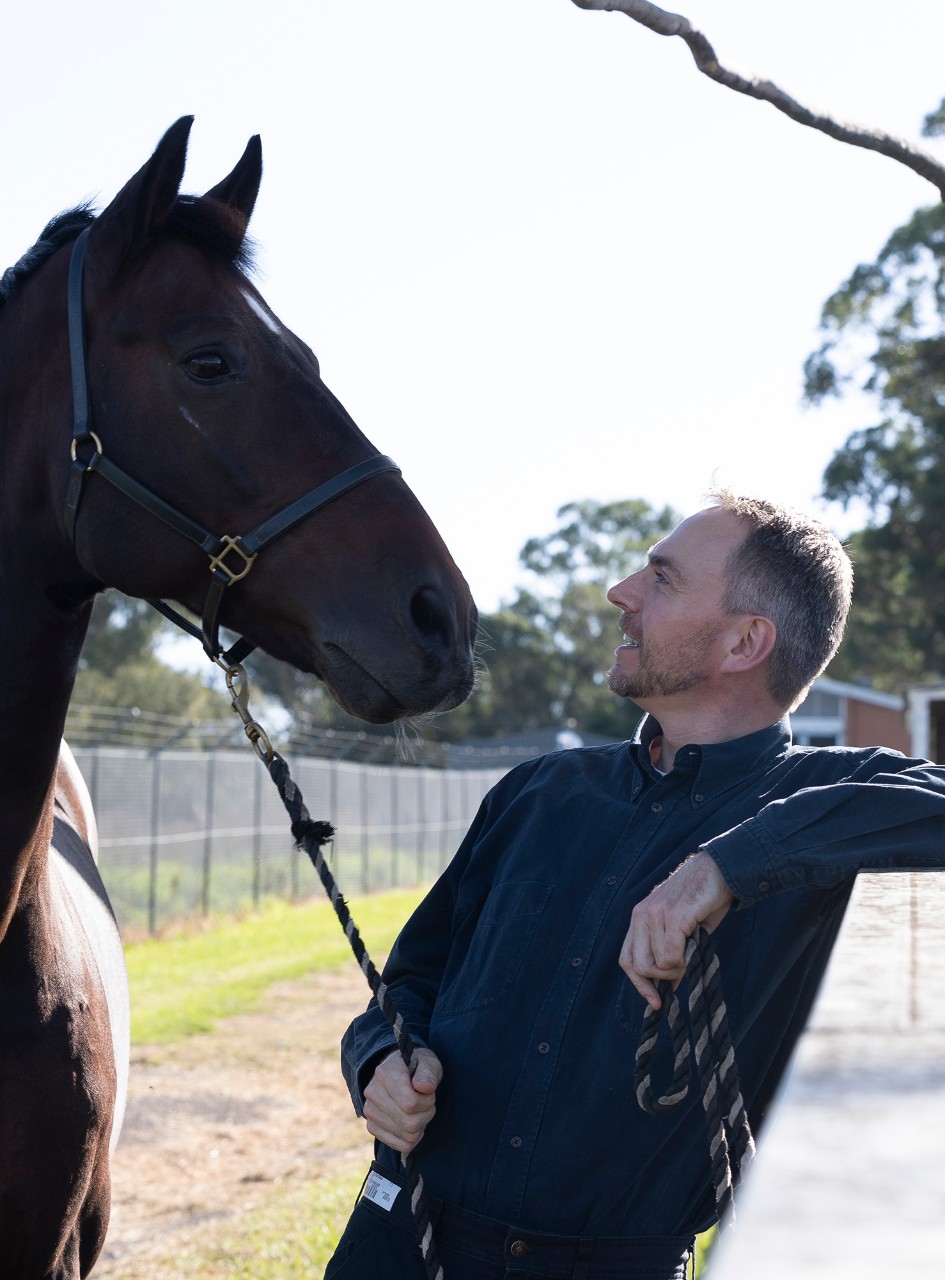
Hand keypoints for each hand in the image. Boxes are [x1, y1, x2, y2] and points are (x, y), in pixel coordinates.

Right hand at [362, 1046, 442, 1153]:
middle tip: (426, 1101)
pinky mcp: (372, 1126)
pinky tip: (413, 1123)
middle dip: (426, 1114)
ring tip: (418, 1110)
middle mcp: (372, 1092)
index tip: (429, 1091)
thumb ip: (428, 1073)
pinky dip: (413, 1138)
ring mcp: (369, 1111)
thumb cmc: (417, 1067)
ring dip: (421, 1125)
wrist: (400, 1073)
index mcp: (384, 1073)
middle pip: (409, 1122)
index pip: (410, 1103)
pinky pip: (401, 1146)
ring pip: (407, 1136)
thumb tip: (425, 1088)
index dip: (427, 1101)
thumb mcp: (428, 1063)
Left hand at [620, 853, 733, 1009]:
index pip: (627, 959)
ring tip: (691, 954)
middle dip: (660, 979)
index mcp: (639, 917)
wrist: (721, 869)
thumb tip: (671, 986)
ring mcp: (656, 914)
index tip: (656, 1002)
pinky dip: (683, 962)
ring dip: (677, 969)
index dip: (639, 985)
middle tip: (681, 973)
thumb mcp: (682, 928)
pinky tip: (693, 950)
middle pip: (638, 966)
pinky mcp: (674, 915)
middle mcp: (642, 914)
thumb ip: (671, 953)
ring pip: (658, 963)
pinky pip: (671, 954)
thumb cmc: (703, 900)